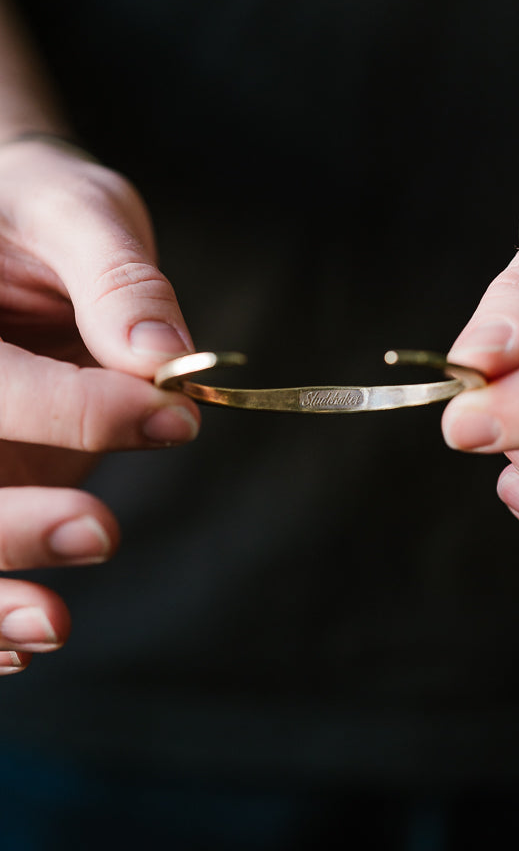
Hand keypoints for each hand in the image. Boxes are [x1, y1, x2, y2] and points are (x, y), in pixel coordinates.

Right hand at [0, 136, 199, 672]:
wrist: (15, 230)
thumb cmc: (42, 210)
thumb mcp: (79, 214)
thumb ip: (116, 278)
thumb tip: (165, 356)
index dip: (72, 411)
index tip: (169, 415)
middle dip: (10, 526)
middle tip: (103, 532)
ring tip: (55, 629)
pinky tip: (27, 641)